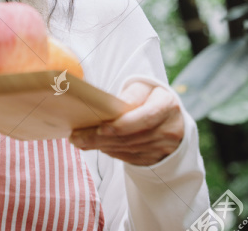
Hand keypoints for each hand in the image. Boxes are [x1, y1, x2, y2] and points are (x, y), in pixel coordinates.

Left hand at [68, 80, 184, 166]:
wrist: (171, 117)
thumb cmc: (151, 98)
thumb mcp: (144, 88)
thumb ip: (130, 95)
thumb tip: (109, 106)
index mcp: (167, 106)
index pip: (146, 118)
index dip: (124, 125)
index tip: (101, 128)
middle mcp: (169, 129)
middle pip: (132, 137)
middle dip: (101, 138)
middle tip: (77, 136)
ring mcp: (163, 148)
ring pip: (128, 149)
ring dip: (101, 146)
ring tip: (79, 140)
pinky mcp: (156, 159)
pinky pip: (129, 157)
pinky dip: (110, 152)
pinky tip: (95, 146)